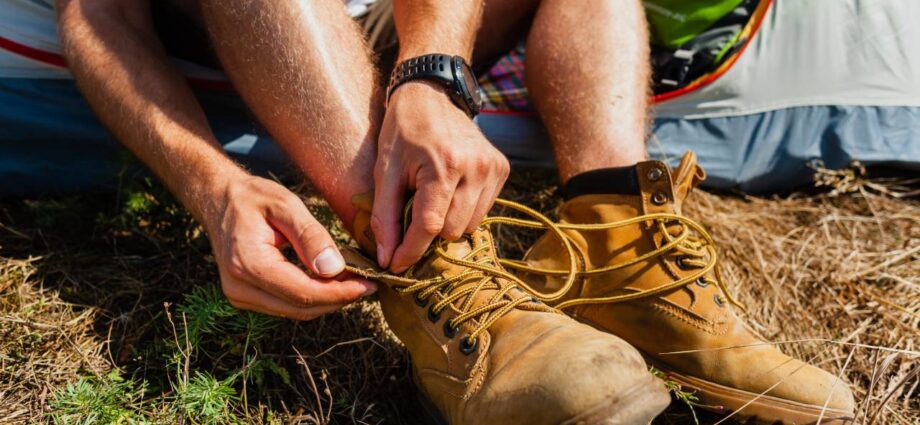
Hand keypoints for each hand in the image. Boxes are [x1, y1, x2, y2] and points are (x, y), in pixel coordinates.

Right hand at [204, 176, 375, 319]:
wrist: (219, 200)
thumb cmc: (253, 197)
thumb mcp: (285, 204)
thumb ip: (310, 236)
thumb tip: (334, 269)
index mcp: (248, 264)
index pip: (302, 293)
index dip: (339, 293)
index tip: (369, 283)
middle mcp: (240, 288)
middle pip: (301, 308)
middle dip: (338, 299)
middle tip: (368, 282)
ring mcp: (240, 297)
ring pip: (296, 311)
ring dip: (327, 300)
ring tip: (353, 280)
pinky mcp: (246, 298)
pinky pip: (287, 305)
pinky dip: (312, 297)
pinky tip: (330, 281)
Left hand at [373, 81, 509, 272]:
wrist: (432, 94)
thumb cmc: (402, 132)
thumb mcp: (384, 171)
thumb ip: (384, 217)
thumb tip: (388, 259)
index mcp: (444, 166)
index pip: (430, 226)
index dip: (410, 251)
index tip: (396, 265)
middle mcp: (475, 168)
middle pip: (452, 233)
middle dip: (429, 232)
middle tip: (413, 211)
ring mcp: (493, 168)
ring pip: (469, 227)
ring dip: (448, 222)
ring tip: (433, 196)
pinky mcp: (502, 169)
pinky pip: (482, 211)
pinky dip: (463, 209)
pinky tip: (451, 188)